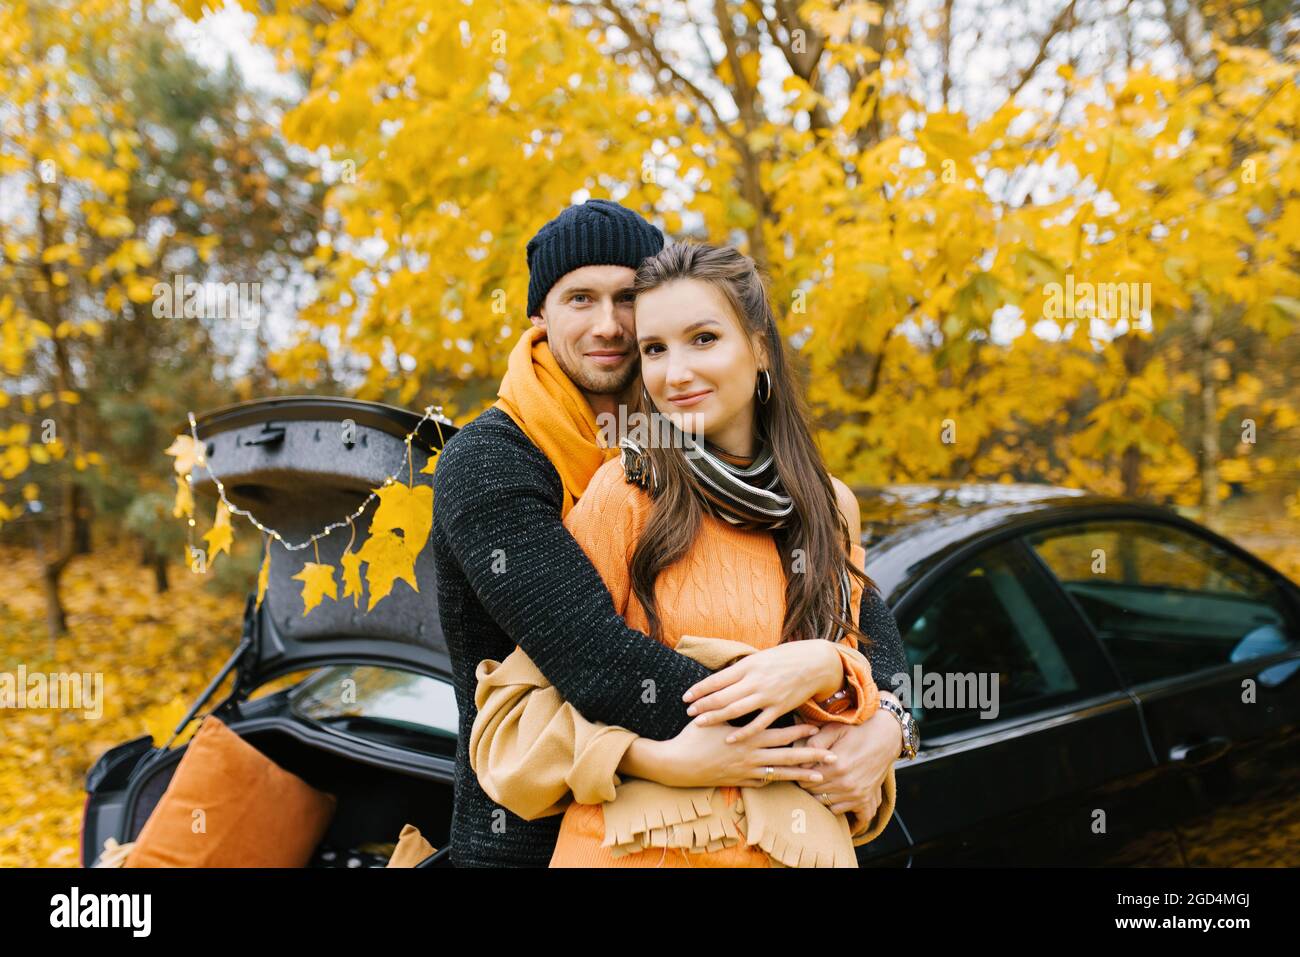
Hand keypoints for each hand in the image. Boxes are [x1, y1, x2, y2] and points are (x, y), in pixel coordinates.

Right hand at [647, 718, 839, 788]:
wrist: (677, 765)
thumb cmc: (693, 737)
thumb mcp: (713, 718)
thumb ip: (730, 707)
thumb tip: (742, 691)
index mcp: (747, 737)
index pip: (780, 734)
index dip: (799, 732)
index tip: (817, 729)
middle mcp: (751, 756)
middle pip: (788, 757)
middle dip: (812, 756)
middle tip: (835, 756)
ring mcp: (747, 772)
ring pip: (781, 774)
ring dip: (802, 774)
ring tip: (822, 776)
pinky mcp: (740, 782)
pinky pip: (765, 783)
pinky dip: (780, 782)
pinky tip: (791, 781)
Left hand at [682, 640, 843, 742]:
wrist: (816, 662)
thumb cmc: (786, 658)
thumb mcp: (761, 657)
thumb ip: (742, 669)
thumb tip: (721, 678)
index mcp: (749, 665)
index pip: (717, 679)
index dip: (700, 689)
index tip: (686, 697)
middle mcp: (755, 680)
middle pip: (722, 695)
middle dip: (703, 705)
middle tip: (688, 713)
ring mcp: (767, 695)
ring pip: (736, 710)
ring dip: (716, 717)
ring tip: (700, 723)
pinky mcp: (780, 708)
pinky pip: (758, 724)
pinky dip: (743, 732)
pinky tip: (730, 738)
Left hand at [795, 710, 900, 817]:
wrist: (886, 736)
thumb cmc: (858, 730)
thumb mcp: (834, 728)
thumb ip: (814, 742)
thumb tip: (799, 758)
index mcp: (836, 766)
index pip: (805, 780)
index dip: (801, 773)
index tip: (802, 767)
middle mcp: (846, 784)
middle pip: (814, 794)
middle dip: (808, 785)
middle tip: (810, 774)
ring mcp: (856, 794)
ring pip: (825, 804)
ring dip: (820, 796)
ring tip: (821, 783)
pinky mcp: (864, 799)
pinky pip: (842, 812)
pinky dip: (836, 807)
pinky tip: (834, 797)